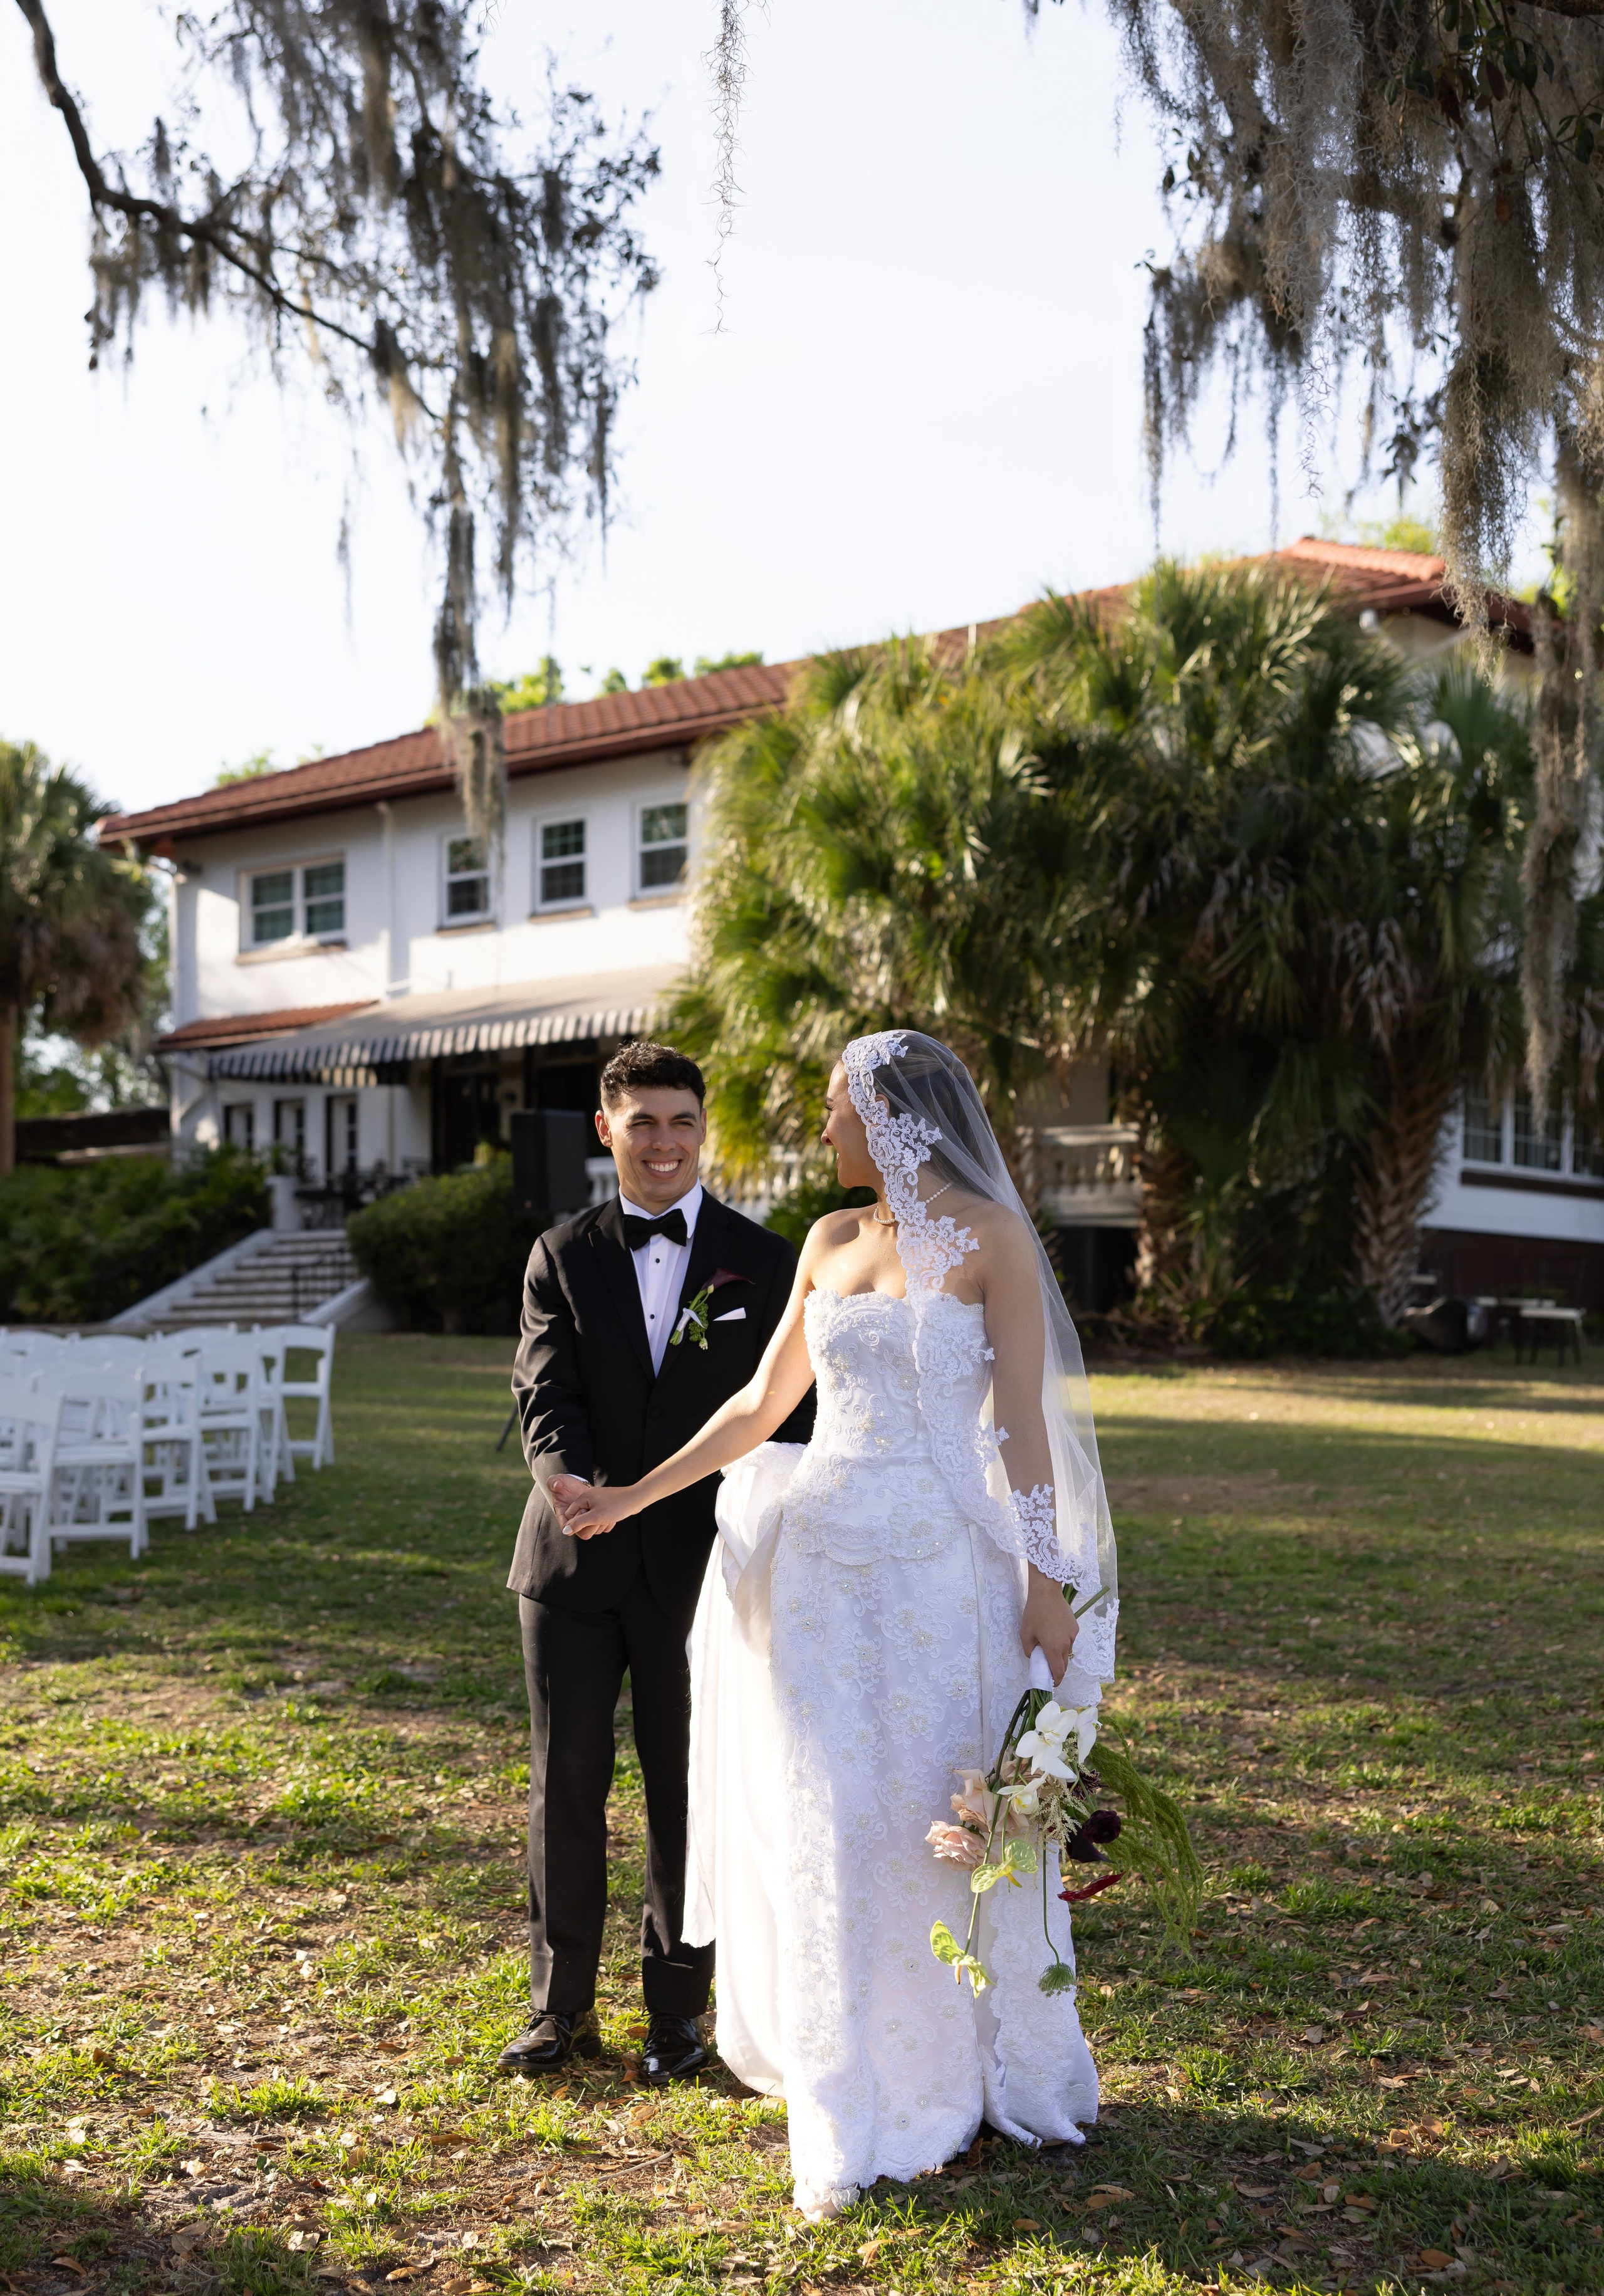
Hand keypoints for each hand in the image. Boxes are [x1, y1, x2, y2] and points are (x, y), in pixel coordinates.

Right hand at [550, 1473, 637, 1539]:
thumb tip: (565, 1531)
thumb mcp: (595, 1517)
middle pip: (581, 1519)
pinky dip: (606, 1522)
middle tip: (600, 1521)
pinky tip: (613, 1519)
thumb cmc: (616, 1507)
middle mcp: (589, 1498)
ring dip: (599, 1524)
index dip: (577, 1523)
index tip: (589, 1523)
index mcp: (584, 1497)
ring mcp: (599, 1502)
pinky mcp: (606, 1506)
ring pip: (592, 1520)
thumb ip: (578, 1524)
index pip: (570, 1514)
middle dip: (591, 1524)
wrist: (636, 1499)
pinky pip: (601, 1519)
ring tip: (608, 1519)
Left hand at [1020, 1571, 1078, 1685]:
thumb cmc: (1034, 1612)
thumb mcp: (1025, 1633)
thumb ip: (1029, 1650)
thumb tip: (1035, 1656)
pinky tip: (1054, 1631)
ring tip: (1048, 1643)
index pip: (1058, 1671)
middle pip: (1064, 1664)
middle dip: (1057, 1669)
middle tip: (1047, 1667)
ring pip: (1067, 1651)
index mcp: (1053, 1647)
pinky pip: (1069, 1640)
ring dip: (1059, 1653)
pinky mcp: (1075, 1628)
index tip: (1052, 1684)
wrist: (1047, 1592)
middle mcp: (1066, 1644)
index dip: (1056, 1680)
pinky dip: (1062, 1641)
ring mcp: (1072, 1635)